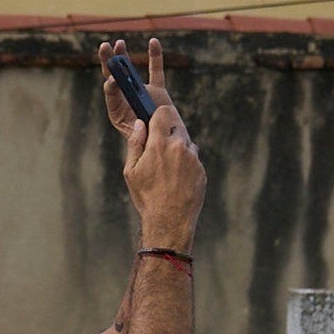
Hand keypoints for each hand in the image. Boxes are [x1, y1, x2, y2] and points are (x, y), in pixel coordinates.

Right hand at [106, 59, 203, 261]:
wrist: (170, 221)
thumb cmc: (147, 197)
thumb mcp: (131, 171)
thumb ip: (135, 143)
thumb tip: (140, 124)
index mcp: (159, 144)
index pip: (163, 113)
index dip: (159, 115)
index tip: (155, 121)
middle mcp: (178, 147)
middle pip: (175, 128)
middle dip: (167, 136)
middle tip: (159, 153)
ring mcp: (193, 159)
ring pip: (185, 145)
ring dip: (178, 151)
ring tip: (168, 172)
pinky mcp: (201, 171)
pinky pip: (193, 160)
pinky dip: (186, 166)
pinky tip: (177, 181)